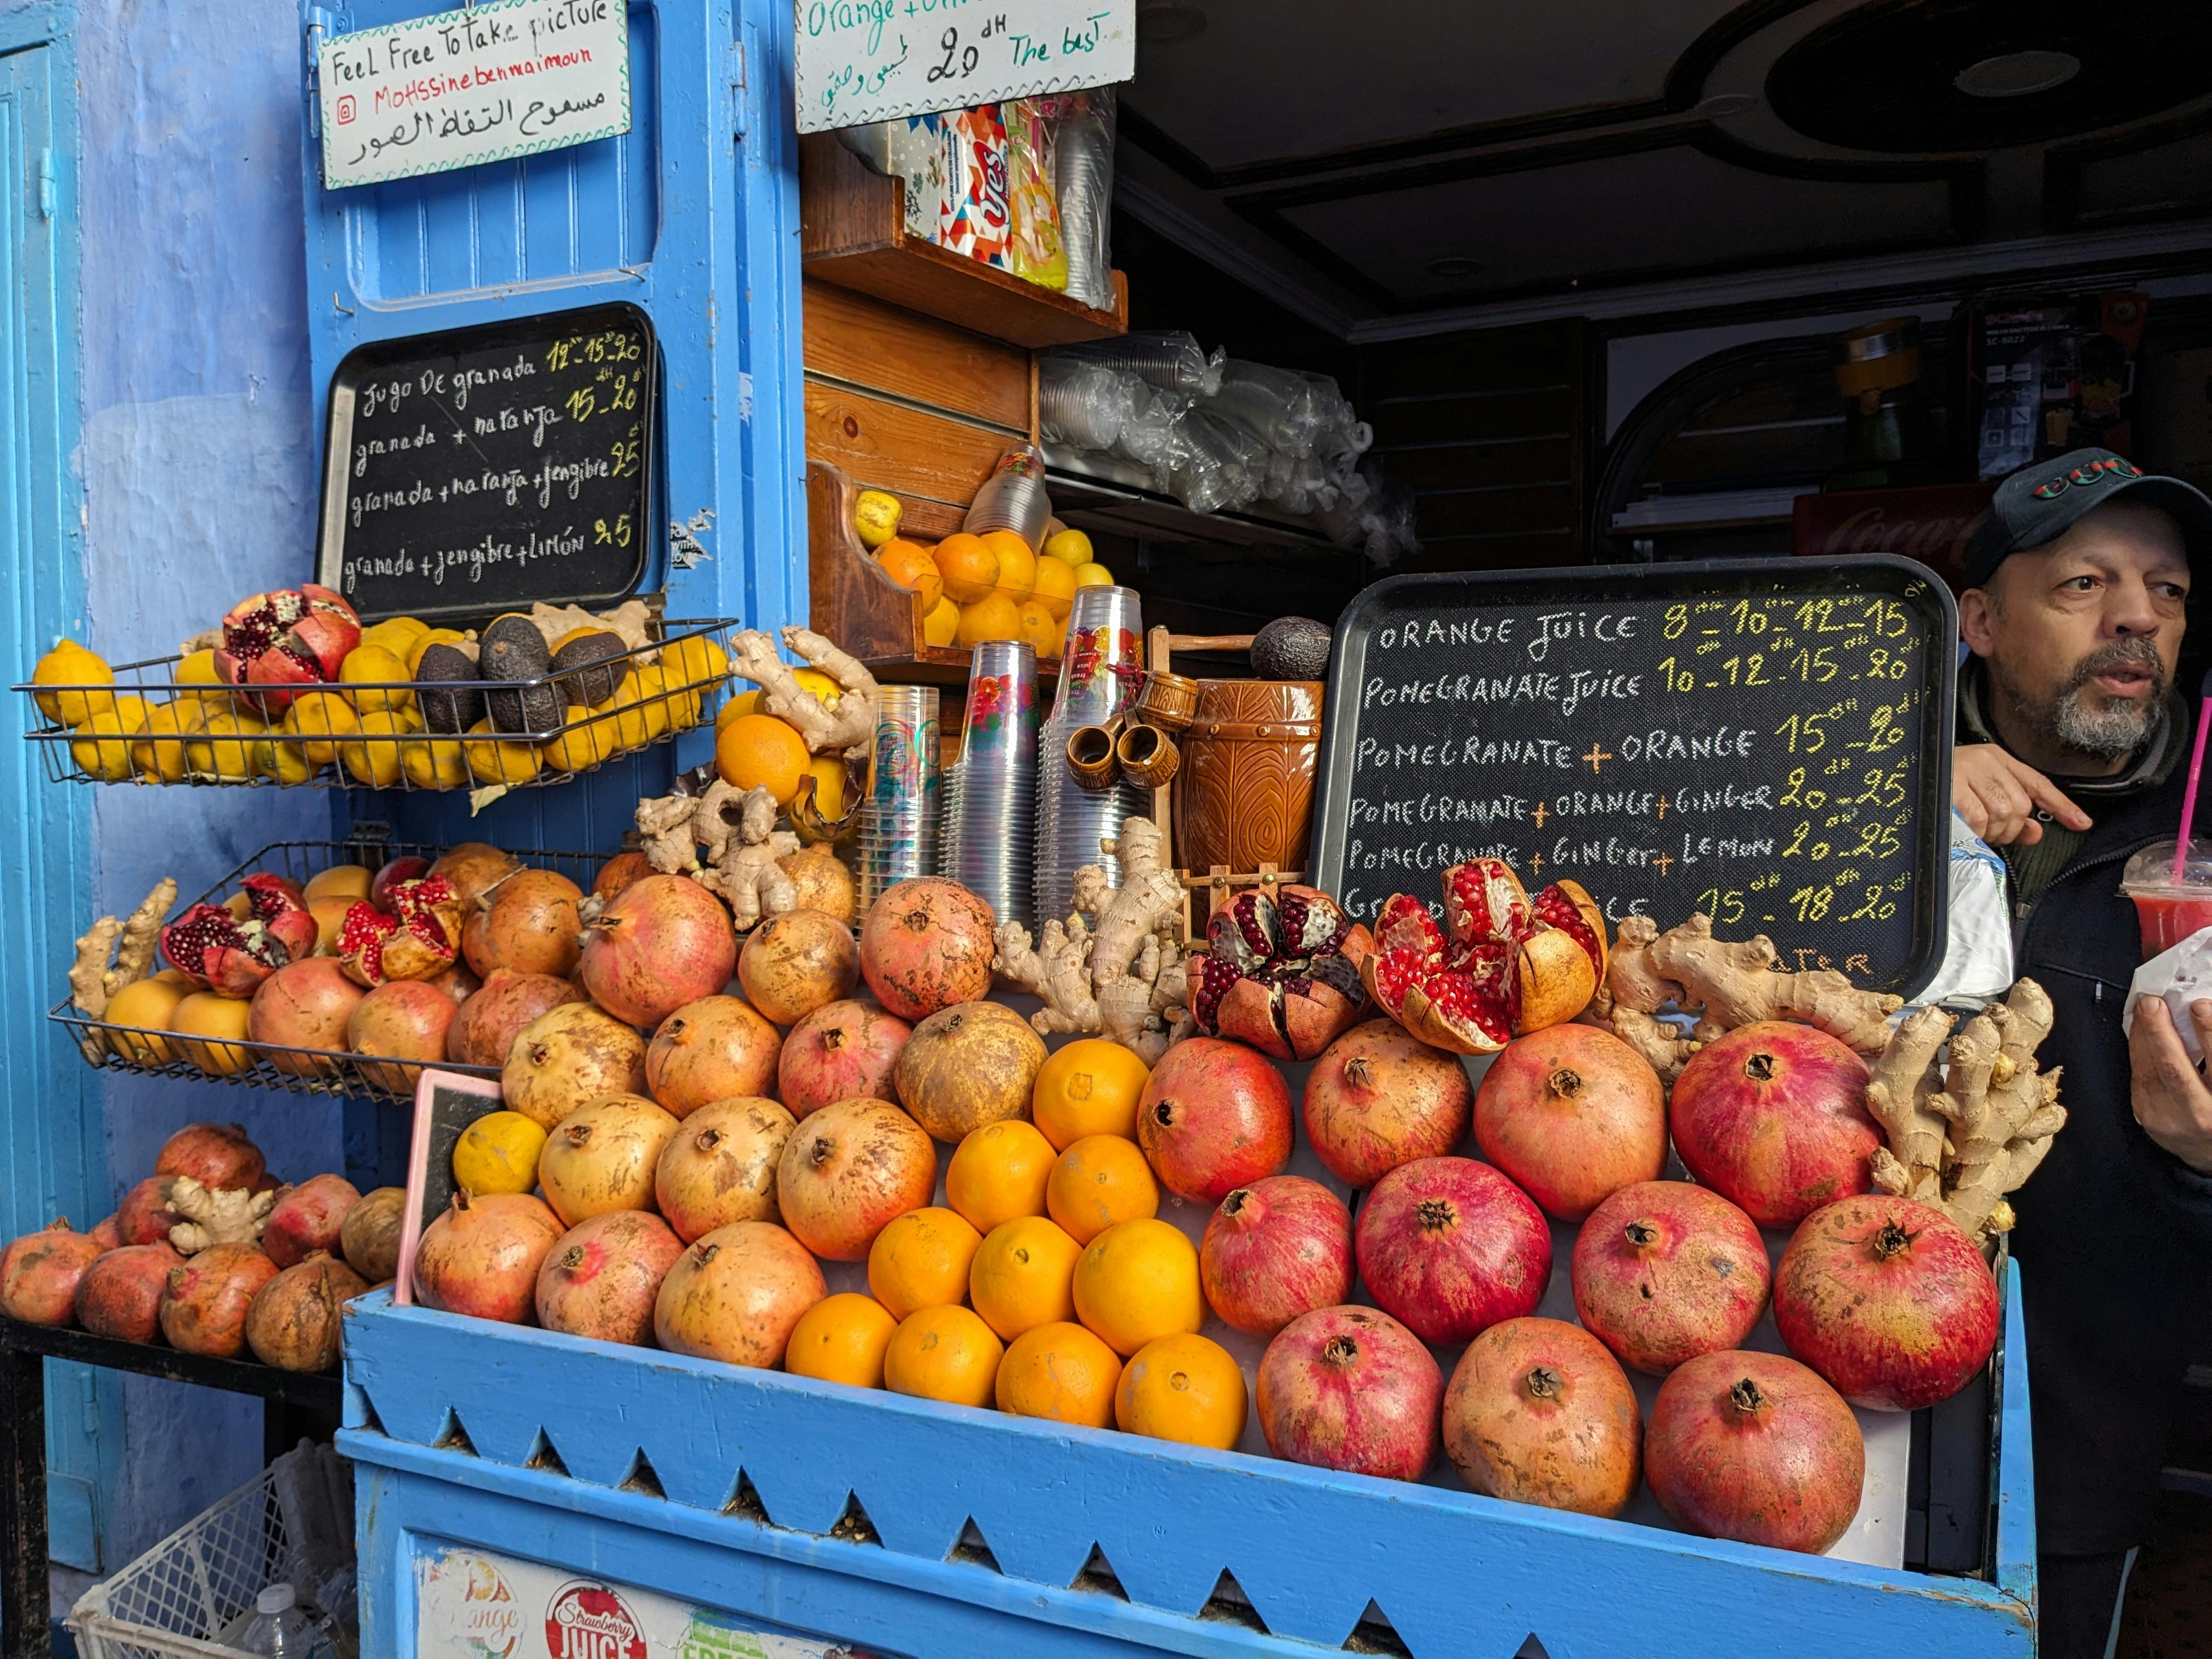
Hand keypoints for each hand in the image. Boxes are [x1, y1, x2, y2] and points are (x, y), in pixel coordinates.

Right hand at [1952, 744, 2091, 845]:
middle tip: (1989, 835)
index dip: (2062, 805)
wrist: (1902, 775)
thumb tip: (2035, 833)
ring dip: (1993, 832)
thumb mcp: (1977, 795)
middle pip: (2021, 804)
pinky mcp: (1952, 784)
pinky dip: (1976, 832)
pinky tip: (1964, 829)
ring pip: (2004, 813)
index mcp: (1995, 758)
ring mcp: (1968, 769)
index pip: (2037, 783)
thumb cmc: (1938, 788)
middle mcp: (1986, 760)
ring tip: (1974, 831)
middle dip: (2010, 828)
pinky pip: (1979, 819)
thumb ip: (2009, 814)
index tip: (2082, 823)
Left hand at [2129, 996, 2211, 1173]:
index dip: (2209, 1032)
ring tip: (2146, 1009)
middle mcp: (2199, 1115)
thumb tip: (2202, 1010)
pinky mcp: (2145, 1115)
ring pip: (2148, 1070)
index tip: (2199, 1006)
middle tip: (2154, 1002)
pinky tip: (2142, 1031)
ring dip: (2143, 1035)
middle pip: (2173, 1070)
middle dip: (2160, 1031)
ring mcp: (2168, 1119)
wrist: (2207, 1149)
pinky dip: (2139, 1049)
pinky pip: (2138, 1075)